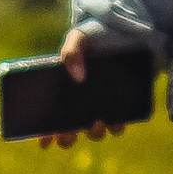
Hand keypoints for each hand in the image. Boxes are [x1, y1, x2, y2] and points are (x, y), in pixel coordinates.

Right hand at [39, 28, 126, 149]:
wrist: (128, 32)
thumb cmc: (97, 35)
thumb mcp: (80, 37)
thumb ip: (72, 51)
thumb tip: (78, 78)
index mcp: (65, 92)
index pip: (50, 119)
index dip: (45, 134)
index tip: (44, 141)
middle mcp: (82, 104)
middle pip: (71, 132)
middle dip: (68, 138)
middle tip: (70, 133)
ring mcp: (102, 106)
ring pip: (95, 131)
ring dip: (95, 133)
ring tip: (98, 121)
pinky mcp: (122, 105)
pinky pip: (118, 124)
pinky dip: (117, 126)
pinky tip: (117, 121)